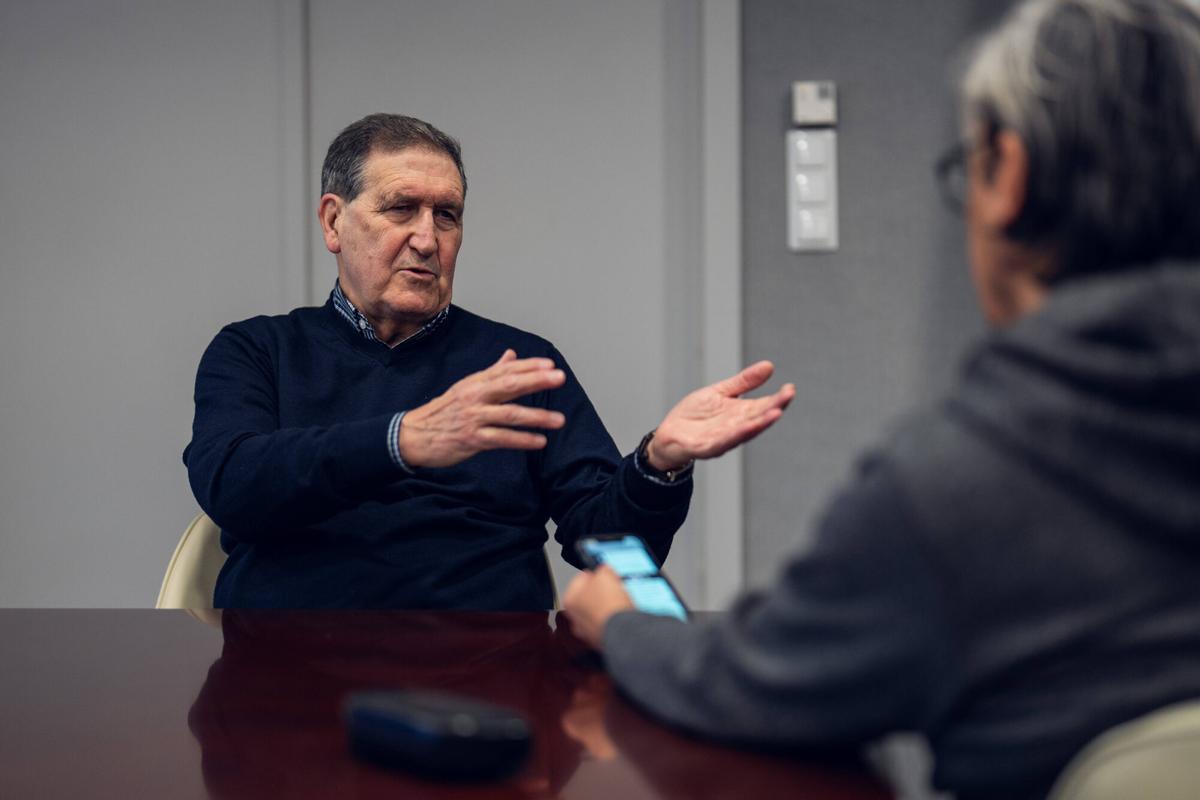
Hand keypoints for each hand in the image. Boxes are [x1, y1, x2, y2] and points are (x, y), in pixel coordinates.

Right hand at [399, 349, 566, 468]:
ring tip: (559, 420)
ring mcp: (473, 418)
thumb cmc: (444, 411)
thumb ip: (492, 372)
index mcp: (475, 382)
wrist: (414, 435)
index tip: (550, 365)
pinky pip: (501, 439)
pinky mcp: (472, 439)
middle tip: (559, 378)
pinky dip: (522, 440)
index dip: (529, 366)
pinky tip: (540, 441)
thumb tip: (512, 354)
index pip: (506, 370)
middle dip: (536, 381)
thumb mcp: (466, 387)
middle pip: (509, 385)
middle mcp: (475, 397)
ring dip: (536, 417)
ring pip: (509, 414)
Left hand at [562, 566, 633, 650]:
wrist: (624, 631)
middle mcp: (574, 619)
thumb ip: (602, 569)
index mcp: (569, 600)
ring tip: (620, 603)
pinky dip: (614, 621)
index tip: (603, 574)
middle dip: (601, 592)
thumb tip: (603, 570)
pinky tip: (622, 616)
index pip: (581, 579)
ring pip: (598, 613)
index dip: (595, 574)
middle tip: (614, 588)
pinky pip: (608, 626)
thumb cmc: (609, 606)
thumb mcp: (606, 574)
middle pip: (589, 597)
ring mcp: (587, 632)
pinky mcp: (601, 641)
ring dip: (607, 608)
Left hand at [646, 361, 794, 470]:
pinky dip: (735, 435)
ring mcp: (723, 438)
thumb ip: (744, 382)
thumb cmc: (695, 415)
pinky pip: (723, 442)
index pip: (764, 406)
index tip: (790, 388)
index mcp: (741, 414)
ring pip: (745, 432)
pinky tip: (746, 427)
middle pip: (759, 418)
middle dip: (774, 408)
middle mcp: (736, 427)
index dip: (778, 398)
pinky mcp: (706, 447)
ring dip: (760, 424)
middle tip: (788, 396)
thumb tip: (769, 366)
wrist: (669, 434)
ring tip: (775, 413)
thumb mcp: (720, 392)